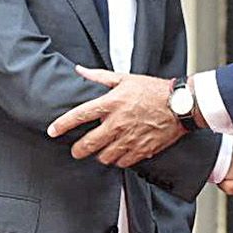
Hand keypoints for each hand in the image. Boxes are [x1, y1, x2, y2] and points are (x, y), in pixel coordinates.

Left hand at [46, 67, 184, 166]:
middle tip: (76, 150)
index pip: (79, 116)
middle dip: (77, 150)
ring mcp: (129, 139)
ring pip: (103, 157)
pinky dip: (117, 160)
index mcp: (111, 103)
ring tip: (100, 150)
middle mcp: (117, 123)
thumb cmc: (154, 90)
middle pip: (88, 144)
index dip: (62, 125)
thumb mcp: (125, 78)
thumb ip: (99, 76)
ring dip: (99, 155)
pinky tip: (118, 153)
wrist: (181, 105)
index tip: (52, 132)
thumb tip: (79, 70)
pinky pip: (121, 163)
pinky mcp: (141, 150)